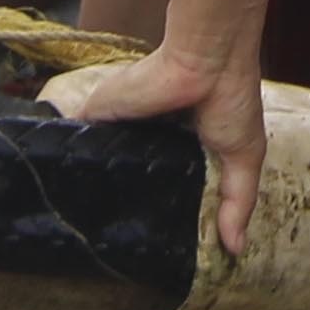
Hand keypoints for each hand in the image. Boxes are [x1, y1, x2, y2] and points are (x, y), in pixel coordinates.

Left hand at [47, 37, 272, 256]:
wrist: (206, 60)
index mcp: (180, 143)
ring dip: (94, 186)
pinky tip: (64, 192)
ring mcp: (121, 125)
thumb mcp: (245, 155)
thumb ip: (238, 201)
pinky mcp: (97, 115)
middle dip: (124, 202)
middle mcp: (148, 135)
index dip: (158, 208)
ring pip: (100, 163)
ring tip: (88, 224)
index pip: (161, 181)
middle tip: (119, 240)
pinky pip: (76, 143)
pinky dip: (70, 162)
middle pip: (128, 176)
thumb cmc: (232, 99)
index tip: (153, 243)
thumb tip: (237, 248)